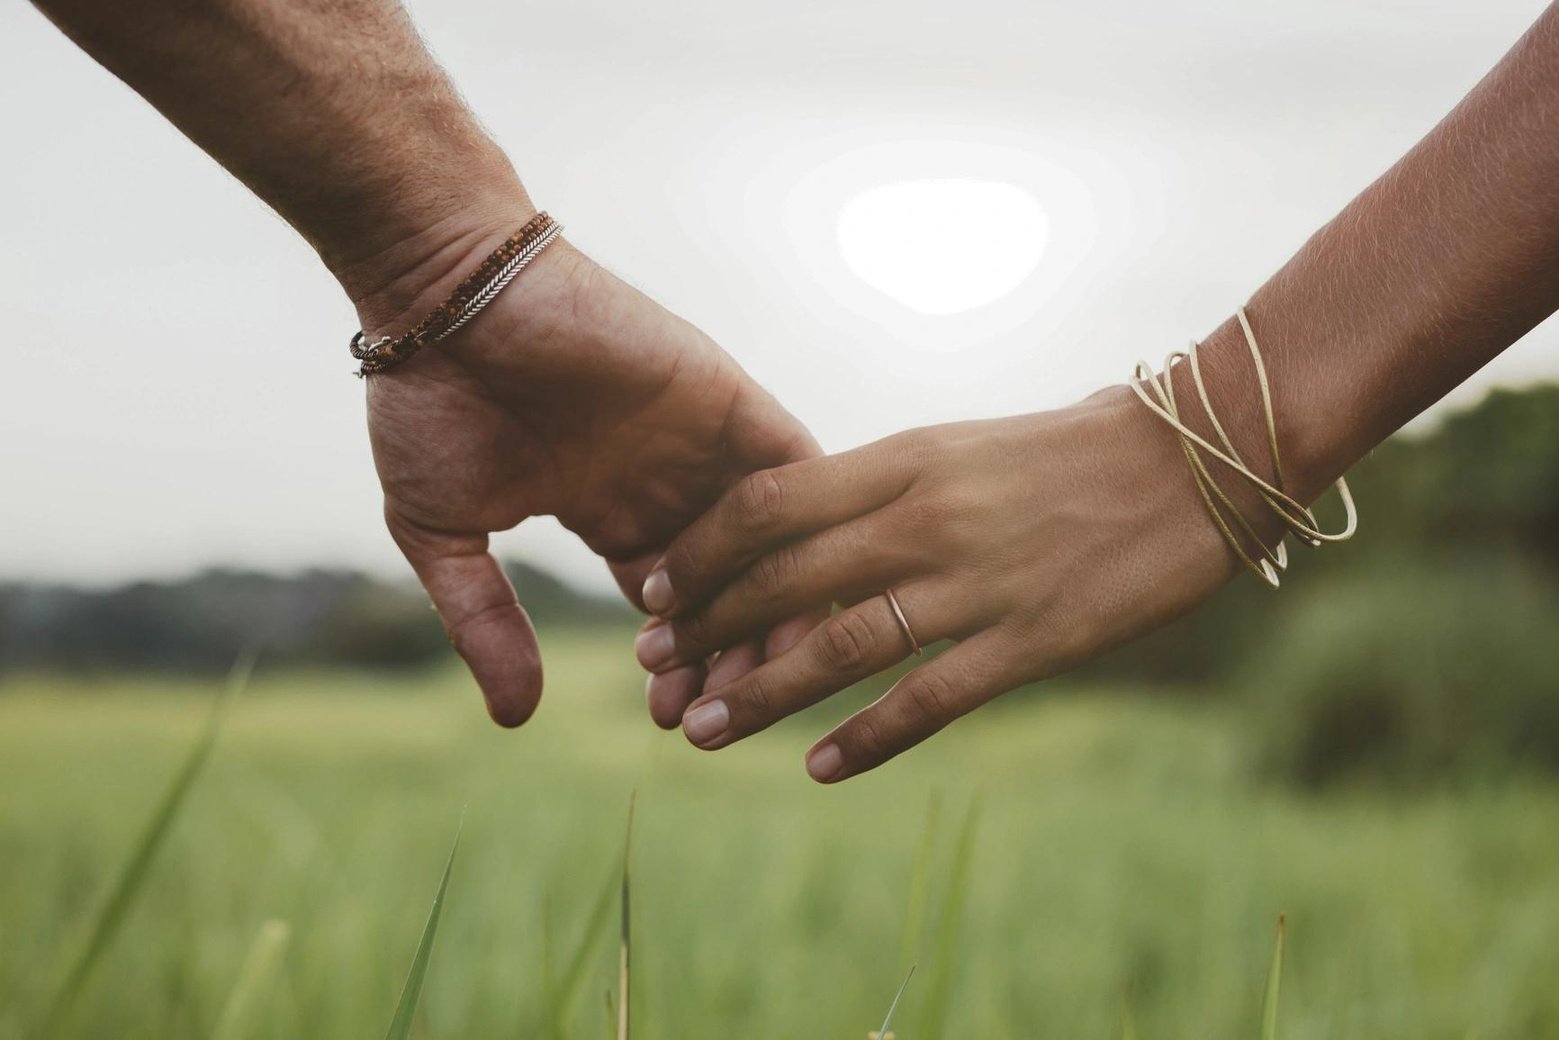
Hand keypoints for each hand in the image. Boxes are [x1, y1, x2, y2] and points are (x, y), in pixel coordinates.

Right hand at [358, 212, 817, 725]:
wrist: (443, 294)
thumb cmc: (430, 399)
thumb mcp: (444, 532)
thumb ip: (484, 620)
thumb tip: (517, 720)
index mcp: (609, 510)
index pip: (672, 608)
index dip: (680, 666)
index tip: (675, 722)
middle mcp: (667, 481)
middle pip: (731, 586)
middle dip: (730, 656)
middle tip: (724, 715)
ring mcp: (701, 439)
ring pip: (771, 539)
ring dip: (774, 606)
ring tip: (762, 675)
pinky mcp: (726, 396)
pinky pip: (793, 466)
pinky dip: (806, 524)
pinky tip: (809, 590)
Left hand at [635, 387, 1263, 781]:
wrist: (1196, 457)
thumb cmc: (1073, 446)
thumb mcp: (957, 445)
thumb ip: (880, 486)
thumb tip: (798, 527)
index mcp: (902, 458)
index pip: (766, 504)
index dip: (697, 552)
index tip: (654, 587)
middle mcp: (925, 518)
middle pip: (783, 579)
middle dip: (704, 627)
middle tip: (652, 669)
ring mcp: (977, 582)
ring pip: (840, 647)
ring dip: (763, 693)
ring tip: (705, 729)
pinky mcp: (1031, 640)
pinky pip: (930, 700)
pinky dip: (868, 740)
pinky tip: (820, 769)